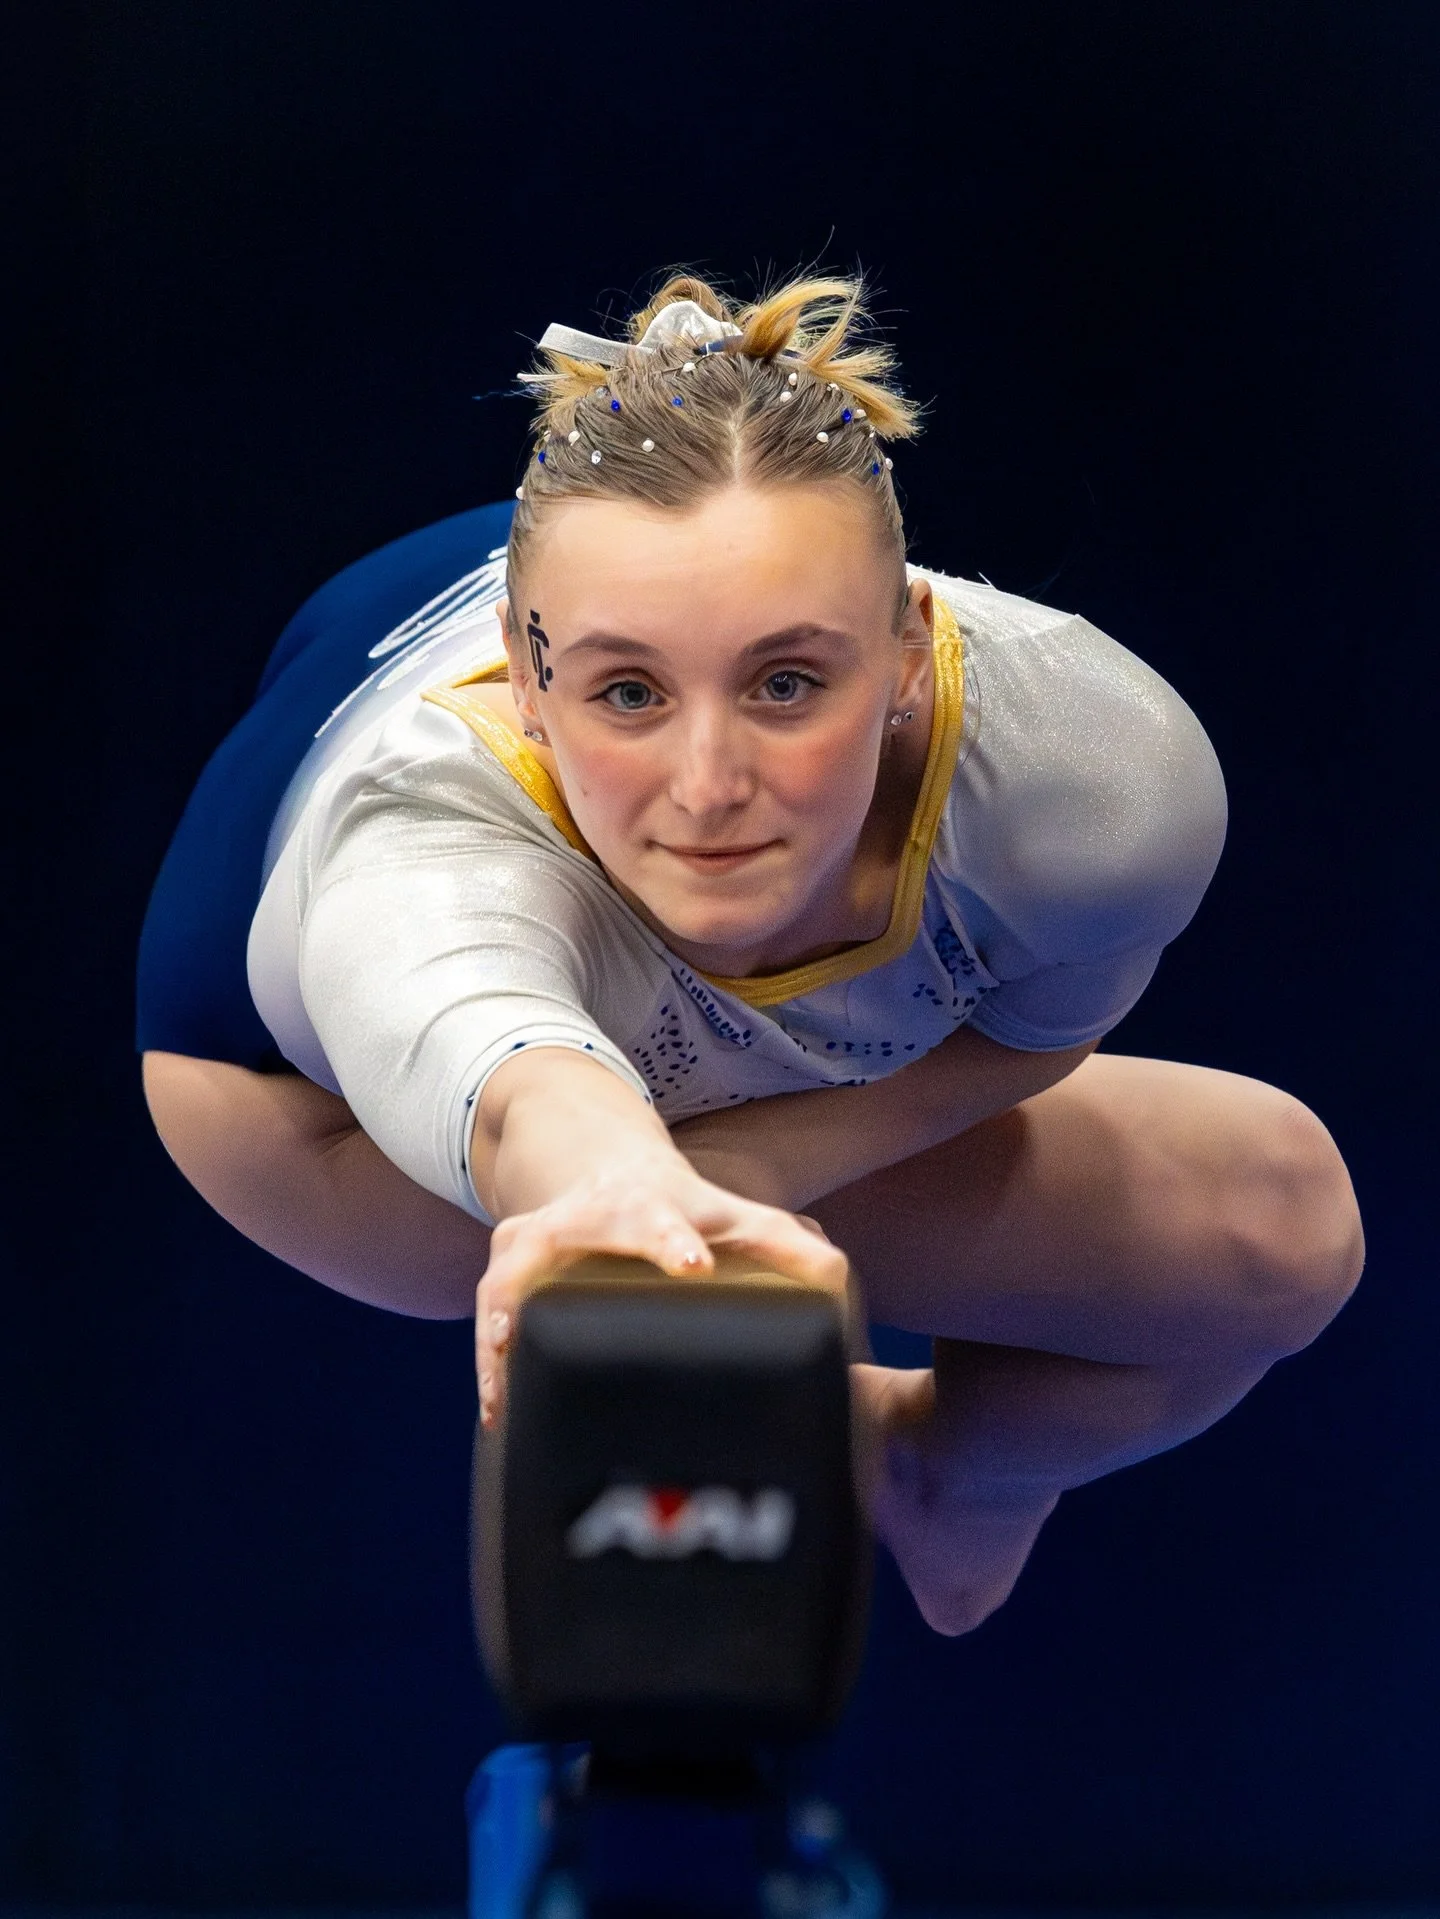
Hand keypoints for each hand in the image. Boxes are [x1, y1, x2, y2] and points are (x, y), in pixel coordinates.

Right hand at [474, 1146, 850, 1426]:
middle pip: (563, 1244)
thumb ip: (790, 1247)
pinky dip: (491, 1366)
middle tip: (555, 1332)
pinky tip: (497, 1415)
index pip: (664, 1218)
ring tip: (503, 1391)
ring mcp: (537, 1242)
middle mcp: (586, 1217)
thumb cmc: (687, 1212)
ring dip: (502, 1328)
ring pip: (509, 1279)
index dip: (673, 1241)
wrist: (606, 1168)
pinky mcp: (506, 1272)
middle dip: (550, 1289)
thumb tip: (840, 1281)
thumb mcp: (738, 1218)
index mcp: (652, 1206)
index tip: (691, 1265)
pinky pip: (491, 1319)